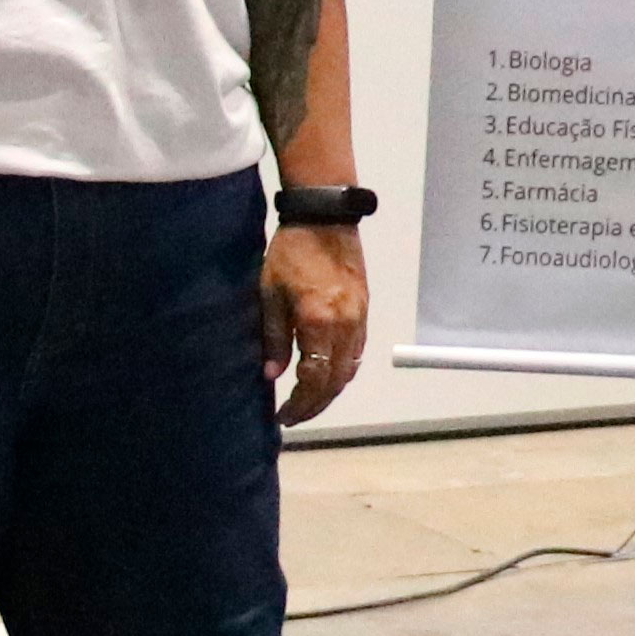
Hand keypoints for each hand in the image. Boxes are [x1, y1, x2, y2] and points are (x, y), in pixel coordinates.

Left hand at [261, 221, 368, 425]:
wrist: (326, 219)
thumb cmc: (291, 252)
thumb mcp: (270, 293)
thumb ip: (273, 338)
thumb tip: (272, 375)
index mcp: (318, 323)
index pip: (312, 379)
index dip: (299, 403)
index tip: (283, 415)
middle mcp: (344, 328)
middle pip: (334, 383)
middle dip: (314, 405)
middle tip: (294, 416)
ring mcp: (358, 322)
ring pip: (349, 371)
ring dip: (330, 392)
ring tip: (309, 401)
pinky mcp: (364, 314)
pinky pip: (356, 354)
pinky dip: (342, 372)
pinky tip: (328, 376)